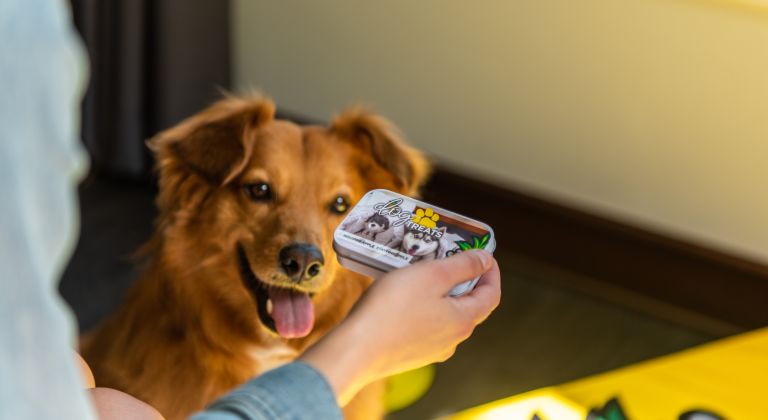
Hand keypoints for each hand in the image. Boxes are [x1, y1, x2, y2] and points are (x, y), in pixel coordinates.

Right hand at [300, 250, 500, 404]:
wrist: (355, 349)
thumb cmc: (392, 309)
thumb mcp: (431, 275)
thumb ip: (462, 266)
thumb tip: (485, 260)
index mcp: (463, 321)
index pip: (492, 294)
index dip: (490, 271)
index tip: (482, 253)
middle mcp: (452, 340)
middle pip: (469, 305)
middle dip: (464, 280)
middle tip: (449, 257)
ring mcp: (431, 350)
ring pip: (445, 315)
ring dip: (441, 293)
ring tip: (422, 273)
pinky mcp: (411, 354)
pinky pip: (425, 325)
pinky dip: (423, 307)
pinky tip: (402, 296)